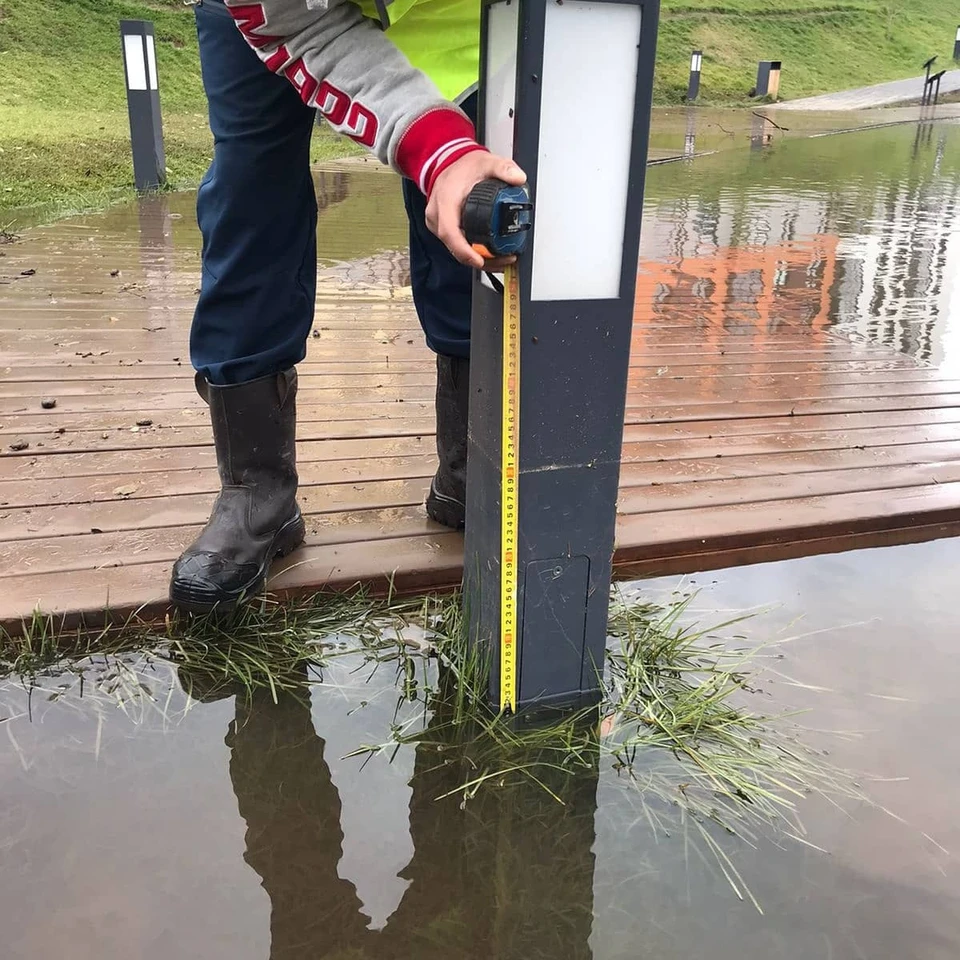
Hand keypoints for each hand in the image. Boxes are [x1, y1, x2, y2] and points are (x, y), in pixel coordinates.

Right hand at [426, 151, 526, 268]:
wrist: (449, 163)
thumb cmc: (463, 166)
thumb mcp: (487, 162)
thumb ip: (504, 168)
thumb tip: (518, 178)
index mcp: (445, 201)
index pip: (450, 232)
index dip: (465, 250)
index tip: (480, 260)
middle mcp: (437, 215)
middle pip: (455, 248)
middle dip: (480, 260)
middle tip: (503, 261)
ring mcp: (437, 224)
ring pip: (456, 250)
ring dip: (479, 259)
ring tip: (502, 260)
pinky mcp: (442, 229)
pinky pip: (457, 246)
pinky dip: (473, 253)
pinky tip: (490, 255)